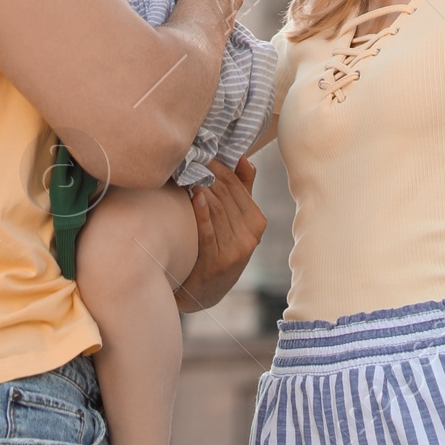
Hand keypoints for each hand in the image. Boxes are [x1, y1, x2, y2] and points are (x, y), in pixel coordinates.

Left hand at [176, 158, 265, 312]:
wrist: (205, 292)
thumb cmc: (219, 247)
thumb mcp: (237, 222)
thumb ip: (243, 190)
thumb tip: (244, 158)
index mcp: (257, 222)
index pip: (237, 184)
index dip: (218, 165)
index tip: (202, 152)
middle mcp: (250, 237)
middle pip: (225, 194)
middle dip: (207, 173)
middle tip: (189, 158)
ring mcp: (235, 251)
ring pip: (217, 208)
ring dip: (201, 188)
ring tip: (187, 173)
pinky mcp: (217, 263)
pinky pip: (209, 231)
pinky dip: (202, 212)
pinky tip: (194, 197)